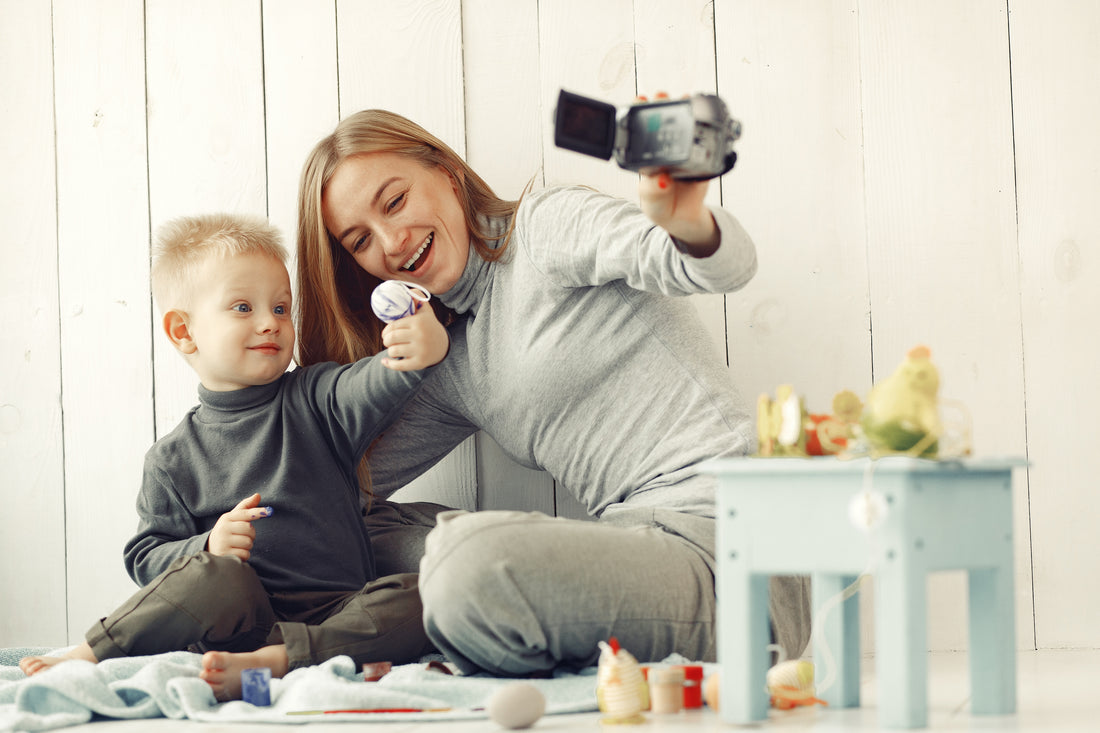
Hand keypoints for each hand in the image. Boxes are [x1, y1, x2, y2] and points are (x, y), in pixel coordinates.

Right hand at [207, 493, 271, 560]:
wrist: (210, 548)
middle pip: (249, 529)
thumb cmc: (227, 530)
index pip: (244, 513)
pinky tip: (236, 552)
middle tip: (244, 536)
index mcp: (227, 518)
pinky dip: (244, 555)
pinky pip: (245, 554)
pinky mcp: (225, 555)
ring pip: (248, 542)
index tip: (269, 511)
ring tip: (238, 545)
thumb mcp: (233, 518)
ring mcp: (223, 542)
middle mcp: (223, 529)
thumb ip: (246, 507)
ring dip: (248, 545)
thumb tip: (258, 495)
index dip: (258, 512)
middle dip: (251, 534)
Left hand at [381, 301, 448, 370]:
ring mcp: (420, 350)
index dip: (386, 330)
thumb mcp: (424, 310)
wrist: (443, 345)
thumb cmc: (428, 325)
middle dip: (386, 340)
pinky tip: (385, 362)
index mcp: (418, 322)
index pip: (393, 326)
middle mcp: (420, 336)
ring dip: (390, 351)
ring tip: (393, 349)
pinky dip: (389, 364)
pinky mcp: (420, 363)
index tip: (386, 333)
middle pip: (391, 339)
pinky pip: (399, 366)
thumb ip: (415, 297)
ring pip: (393, 352)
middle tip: (388, 341)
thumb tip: (403, 289)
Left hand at [635, 92, 719, 255]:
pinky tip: (703, 114)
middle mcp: (663, 150)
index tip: (640, 101)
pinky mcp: (701, 156)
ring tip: (683, 97)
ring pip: (682, 125)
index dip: (638, 114)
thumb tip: (661, 179)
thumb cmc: (662, 208)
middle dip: (661, 104)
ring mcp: (682, 151)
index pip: (640, 131)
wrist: (684, 219)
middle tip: (661, 95)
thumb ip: (654, 191)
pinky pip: (703, 138)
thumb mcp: (652, 202)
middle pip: (660, 121)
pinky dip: (704, 124)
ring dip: (683, 108)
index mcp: (646, 157)